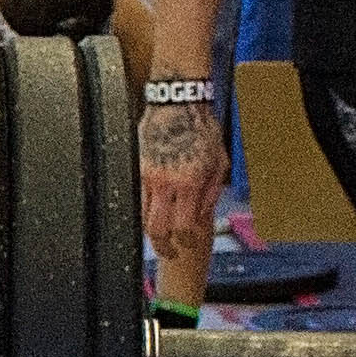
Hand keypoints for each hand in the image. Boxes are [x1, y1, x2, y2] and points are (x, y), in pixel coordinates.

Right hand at [139, 98, 224, 260]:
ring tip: (159, 237)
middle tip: (168, 253)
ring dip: (151, 231)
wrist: (177, 103)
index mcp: (190, 182)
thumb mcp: (219, 161)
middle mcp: (166, 182)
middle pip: (157, 228)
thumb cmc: (201, 127)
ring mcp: (147, 175)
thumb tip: (201, 215)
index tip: (188, 245)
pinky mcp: (136, 167)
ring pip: (142, 215)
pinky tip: (153, 211)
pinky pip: (137, 197)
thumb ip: (211, 192)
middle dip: (163, 247)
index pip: (184, 226)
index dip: (186, 242)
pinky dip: (144, 209)